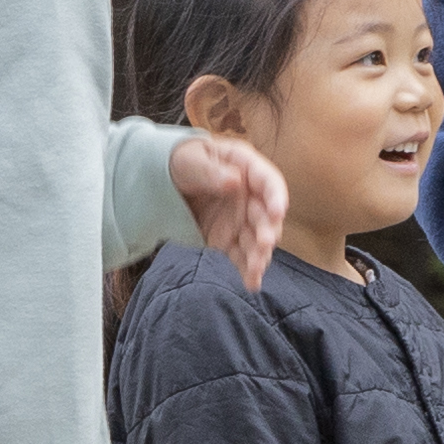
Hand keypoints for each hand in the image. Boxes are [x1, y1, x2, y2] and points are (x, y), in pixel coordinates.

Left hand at [168, 130, 286, 287]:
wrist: (165, 180)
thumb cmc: (182, 161)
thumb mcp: (190, 160)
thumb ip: (211, 171)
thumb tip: (235, 181)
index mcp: (246, 169)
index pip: (269, 182)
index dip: (276, 197)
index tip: (277, 212)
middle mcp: (251, 197)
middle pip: (266, 216)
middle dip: (268, 231)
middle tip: (264, 244)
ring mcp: (241, 220)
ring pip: (257, 241)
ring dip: (259, 255)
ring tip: (256, 271)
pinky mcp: (229, 240)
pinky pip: (241, 256)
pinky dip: (247, 270)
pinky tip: (251, 284)